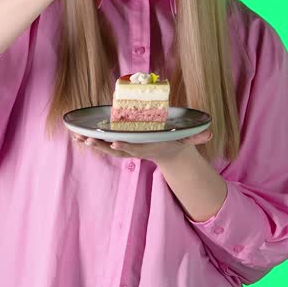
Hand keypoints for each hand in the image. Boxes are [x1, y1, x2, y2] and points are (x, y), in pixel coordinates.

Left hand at [70, 128, 213, 168]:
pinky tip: (77, 135)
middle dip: (101, 145)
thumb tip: (210, 133)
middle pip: (116, 149)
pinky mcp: (122, 146)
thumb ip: (197, 137)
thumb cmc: (177, 142)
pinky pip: (103, 144)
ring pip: (106, 148)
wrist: (169, 153)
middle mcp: (136, 149)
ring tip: (77, 137)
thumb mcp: (188, 139)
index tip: (114, 143)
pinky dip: (91, 140)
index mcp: (149, 146)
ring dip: (91, 143)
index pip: (136, 148)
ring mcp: (127, 149)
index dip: (124, 146)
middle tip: (87, 140)